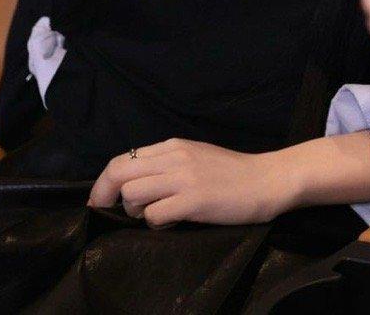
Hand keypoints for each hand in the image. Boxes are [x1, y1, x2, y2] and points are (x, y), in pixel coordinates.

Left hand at [87, 139, 294, 226]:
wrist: (268, 180)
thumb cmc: (232, 173)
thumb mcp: (195, 156)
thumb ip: (166, 164)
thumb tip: (132, 183)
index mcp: (173, 146)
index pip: (121, 160)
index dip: (103, 183)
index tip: (101, 200)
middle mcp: (175, 158)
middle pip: (118, 175)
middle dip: (106, 197)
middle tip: (112, 212)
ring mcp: (184, 179)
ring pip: (132, 195)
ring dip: (136, 211)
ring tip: (155, 215)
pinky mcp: (193, 200)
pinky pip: (153, 215)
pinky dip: (156, 223)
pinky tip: (172, 221)